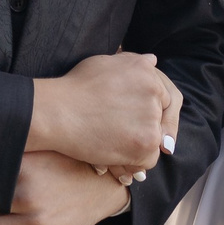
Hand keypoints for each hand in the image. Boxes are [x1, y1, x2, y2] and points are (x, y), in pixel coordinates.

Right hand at [29, 51, 179, 174]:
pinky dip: (135, 163)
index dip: (157, 112)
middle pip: (162, 118)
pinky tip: (117, 159)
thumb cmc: (74, 87)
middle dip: (149, 130)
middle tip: (137, 143)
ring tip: (117, 150)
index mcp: (147, 70)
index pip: (165, 96)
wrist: (58, 111)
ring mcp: (152, 116)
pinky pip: (150, 159)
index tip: (151, 125)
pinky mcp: (146, 141)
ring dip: (140, 146)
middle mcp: (154, 90)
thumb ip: (132, 64)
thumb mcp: (105, 62)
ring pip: (157, 139)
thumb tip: (153, 61)